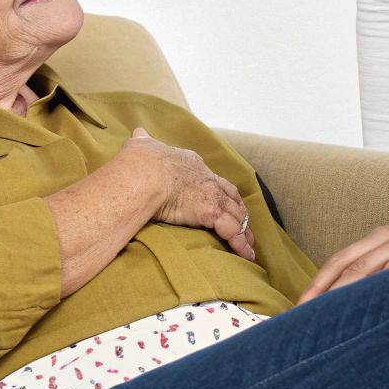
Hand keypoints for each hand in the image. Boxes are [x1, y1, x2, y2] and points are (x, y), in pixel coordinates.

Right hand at [120, 127, 255, 260]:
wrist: (142, 173)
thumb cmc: (140, 161)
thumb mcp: (141, 145)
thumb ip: (143, 141)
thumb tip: (139, 133)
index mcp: (190, 162)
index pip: (211, 177)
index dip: (217, 188)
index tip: (219, 196)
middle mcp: (206, 178)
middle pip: (229, 195)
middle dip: (237, 209)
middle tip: (242, 221)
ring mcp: (211, 195)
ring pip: (236, 214)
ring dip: (243, 230)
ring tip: (249, 243)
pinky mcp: (211, 213)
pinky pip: (232, 231)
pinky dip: (241, 244)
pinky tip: (246, 255)